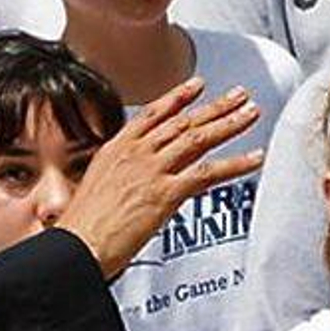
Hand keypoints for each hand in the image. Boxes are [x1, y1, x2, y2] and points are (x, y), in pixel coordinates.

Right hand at [55, 77, 261, 278]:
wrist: (76, 244)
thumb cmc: (82, 225)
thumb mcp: (95, 187)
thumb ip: (119, 176)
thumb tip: (131, 180)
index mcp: (117, 149)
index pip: (154, 114)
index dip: (178, 97)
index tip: (196, 86)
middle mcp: (136, 153)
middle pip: (183, 121)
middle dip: (215, 106)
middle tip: (238, 95)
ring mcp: (152, 170)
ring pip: (198, 138)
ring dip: (229, 124)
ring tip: (250, 113)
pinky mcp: (166, 193)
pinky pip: (209, 172)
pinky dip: (236, 163)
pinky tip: (254, 157)